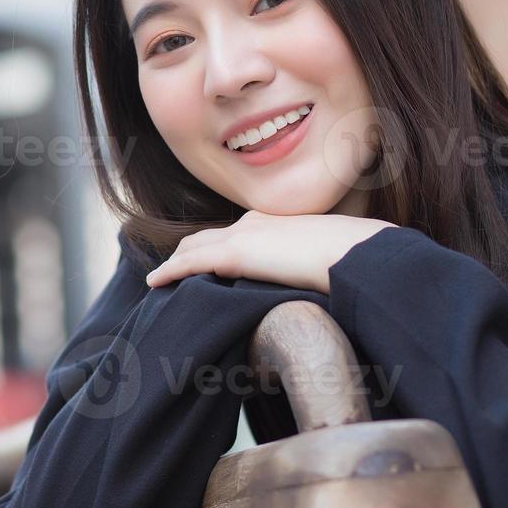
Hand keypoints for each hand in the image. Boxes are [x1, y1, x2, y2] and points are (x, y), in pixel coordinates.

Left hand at [144, 210, 397, 294]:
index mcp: (274, 222)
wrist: (353, 252)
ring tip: (159, 281)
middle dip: (187, 252)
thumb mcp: (327, 259)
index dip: (214, 246)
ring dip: (175, 263)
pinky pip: (188, 264)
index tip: (205, 261)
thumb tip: (323, 284)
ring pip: (193, 248)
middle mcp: (252, 223)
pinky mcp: (234, 255)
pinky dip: (169, 272)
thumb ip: (312, 266)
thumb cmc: (350, 258)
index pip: (234, 232)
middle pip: (206, 237)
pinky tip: (154, 284)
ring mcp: (241, 236)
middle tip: (171, 273)